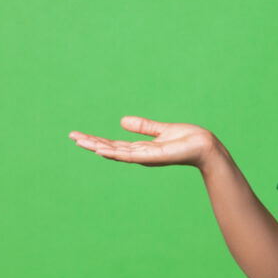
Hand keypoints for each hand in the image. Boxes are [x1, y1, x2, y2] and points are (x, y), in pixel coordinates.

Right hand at [68, 116, 218, 168]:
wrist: (205, 145)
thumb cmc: (188, 139)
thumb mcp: (161, 130)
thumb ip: (143, 127)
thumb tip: (122, 121)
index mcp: (141, 148)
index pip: (113, 144)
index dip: (96, 139)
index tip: (78, 135)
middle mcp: (140, 154)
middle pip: (110, 149)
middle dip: (91, 142)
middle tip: (71, 136)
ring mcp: (145, 157)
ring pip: (116, 152)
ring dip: (97, 147)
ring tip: (80, 142)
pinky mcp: (153, 156)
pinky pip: (130, 155)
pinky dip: (114, 153)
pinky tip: (101, 149)